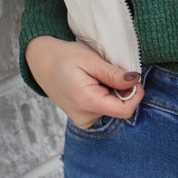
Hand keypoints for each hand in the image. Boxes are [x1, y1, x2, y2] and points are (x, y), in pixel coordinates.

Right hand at [25, 35, 143, 127]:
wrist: (42, 62)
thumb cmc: (64, 57)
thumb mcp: (90, 60)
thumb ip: (113, 74)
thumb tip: (135, 80)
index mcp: (86, 103)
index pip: (124, 110)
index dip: (135, 94)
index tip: (134, 76)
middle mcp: (85, 117)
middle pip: (119, 108)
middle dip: (121, 89)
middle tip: (108, 70)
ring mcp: (83, 120)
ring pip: (112, 108)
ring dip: (112, 91)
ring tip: (96, 75)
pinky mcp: (83, 117)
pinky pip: (103, 108)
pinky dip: (104, 94)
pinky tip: (92, 83)